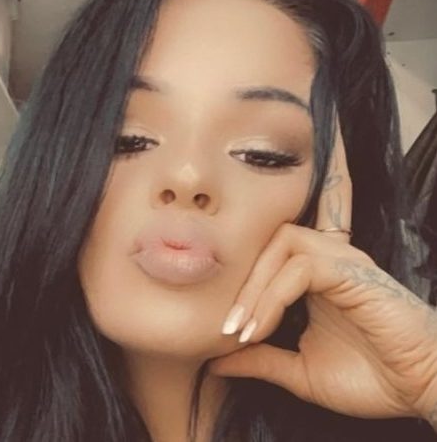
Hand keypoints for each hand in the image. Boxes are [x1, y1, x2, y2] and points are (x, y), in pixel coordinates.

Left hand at [208, 117, 436, 424]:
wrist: (421, 391)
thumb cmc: (370, 378)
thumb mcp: (298, 371)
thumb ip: (259, 359)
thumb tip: (215, 361)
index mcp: (314, 277)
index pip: (272, 249)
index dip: (242, 275)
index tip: (223, 328)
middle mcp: (327, 260)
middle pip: (269, 241)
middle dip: (241, 282)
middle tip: (225, 328)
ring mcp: (341, 261)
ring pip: (281, 245)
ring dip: (254, 288)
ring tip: (241, 329)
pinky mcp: (353, 272)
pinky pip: (301, 268)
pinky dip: (273, 296)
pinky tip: (261, 329)